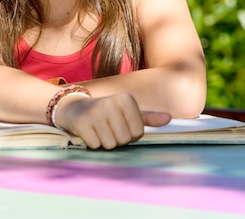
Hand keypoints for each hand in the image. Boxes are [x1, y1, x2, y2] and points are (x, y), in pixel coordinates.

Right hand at [55, 92, 170, 149]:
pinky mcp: (82, 122)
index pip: (137, 132)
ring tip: (98, 129)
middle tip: (107, 128)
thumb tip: (169, 119)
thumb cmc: (106, 112)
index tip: (119, 124)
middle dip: (116, 139)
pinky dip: (93, 142)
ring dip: (104, 141)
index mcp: (126, 99)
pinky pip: (96, 145)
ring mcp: (96, 112)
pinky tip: (89, 131)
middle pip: (124, 139)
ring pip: (110, 144)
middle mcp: (111, 102)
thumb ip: (148, 117)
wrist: (75, 108)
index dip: (129, 134)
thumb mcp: (127, 112)